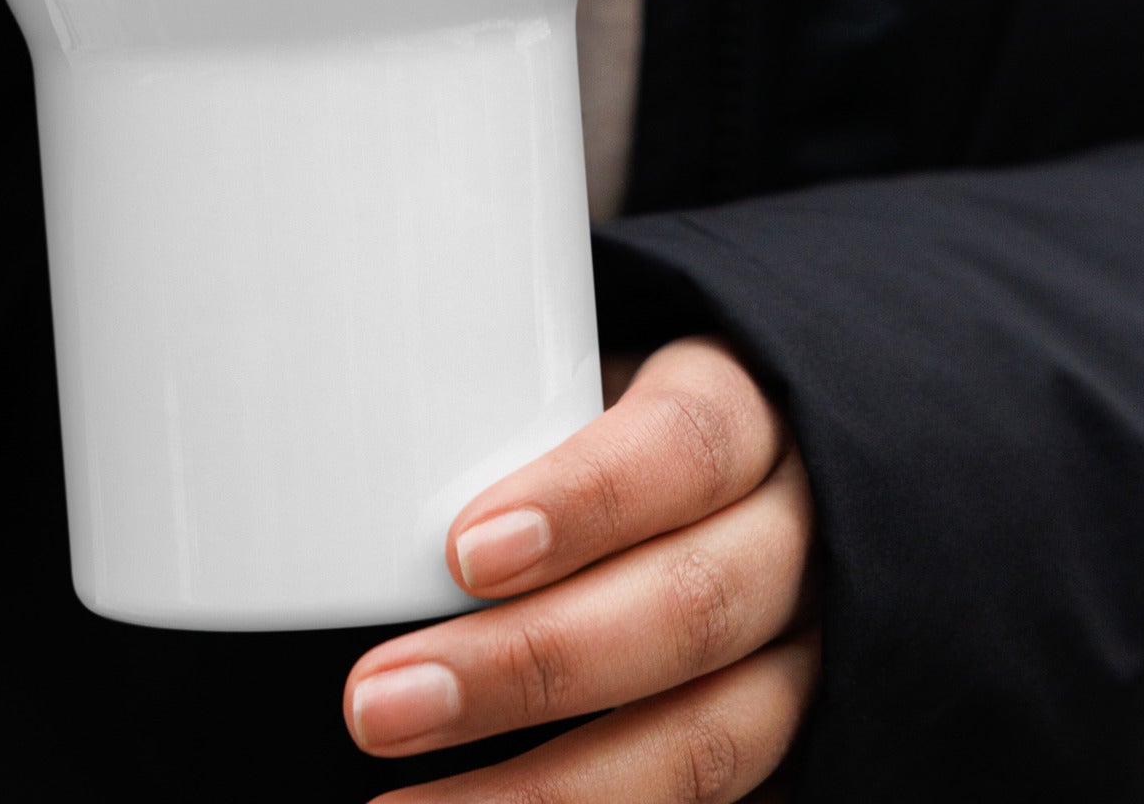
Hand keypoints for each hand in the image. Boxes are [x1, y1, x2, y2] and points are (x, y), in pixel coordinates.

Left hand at [345, 339, 819, 802]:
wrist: (740, 485)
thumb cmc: (613, 423)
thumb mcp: (580, 381)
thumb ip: (501, 414)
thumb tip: (338, 455)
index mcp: (745, 414)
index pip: (685, 446)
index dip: (584, 501)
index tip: (459, 551)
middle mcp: (796, 538)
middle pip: (690, 606)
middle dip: (526, 666)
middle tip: (374, 701)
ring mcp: (805, 658)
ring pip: (708, 740)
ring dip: (549, 790)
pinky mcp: (794, 749)